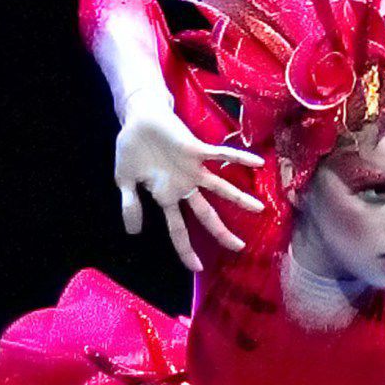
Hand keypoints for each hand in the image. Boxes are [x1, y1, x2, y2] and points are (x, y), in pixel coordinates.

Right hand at [115, 95, 263, 271]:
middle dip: (221, 232)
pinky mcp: (196, 149)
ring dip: (239, 199)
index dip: (186, 249)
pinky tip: (258, 162)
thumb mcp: (124, 181)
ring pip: (220, 188)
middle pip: (206, 215)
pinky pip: (221, 154)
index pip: (178, 230)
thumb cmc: (132, 147)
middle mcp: (184, 187)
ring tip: (259, 209)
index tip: (196, 267)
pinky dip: (239, 157)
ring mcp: (193, 169)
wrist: (136, 117)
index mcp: (167, 197)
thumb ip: (130, 206)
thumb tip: (133, 233)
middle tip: (239, 247)